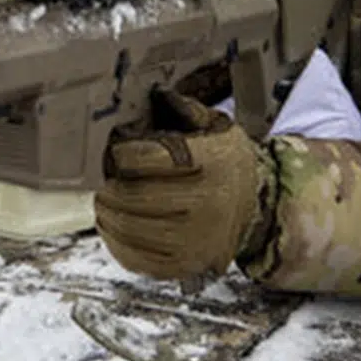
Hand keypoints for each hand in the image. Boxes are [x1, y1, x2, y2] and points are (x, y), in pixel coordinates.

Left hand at [94, 91, 273, 284]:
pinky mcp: (184, 266)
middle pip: (131, 196)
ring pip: (128, 228)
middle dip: (109, 185)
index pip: (144, 159)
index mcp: (211, 163)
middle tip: (102, 178)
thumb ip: (182, 110)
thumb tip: (152, 94)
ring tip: (106, 199)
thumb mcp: (215, 126)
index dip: (120, 154)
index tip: (114, 151)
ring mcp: (195, 241)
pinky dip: (116, 242)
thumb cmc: (226, 162)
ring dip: (107, 212)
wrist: (258, 206)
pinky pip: (136, 259)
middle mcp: (206, 205)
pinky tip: (115, 225)